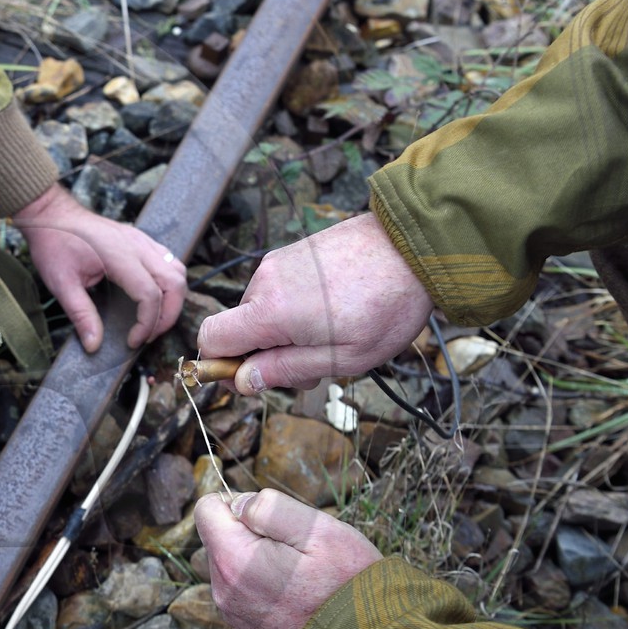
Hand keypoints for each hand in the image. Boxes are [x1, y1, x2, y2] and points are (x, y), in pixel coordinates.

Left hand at [14, 184, 185, 352]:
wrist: (52, 214)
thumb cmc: (54, 244)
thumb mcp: (61, 283)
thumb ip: (80, 314)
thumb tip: (93, 345)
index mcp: (119, 255)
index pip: (150, 294)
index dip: (147, 323)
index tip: (132, 341)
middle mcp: (137, 245)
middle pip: (175, 283)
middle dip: (168, 316)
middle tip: (148, 336)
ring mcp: (142, 240)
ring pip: (177, 272)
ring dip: (173, 300)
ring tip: (153, 321)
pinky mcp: (141, 240)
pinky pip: (169, 262)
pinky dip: (169, 284)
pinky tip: (153, 299)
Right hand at [195, 213, 432, 393]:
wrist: (415, 247)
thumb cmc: (386, 306)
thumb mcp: (342, 357)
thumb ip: (286, 370)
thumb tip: (243, 381)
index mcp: (270, 311)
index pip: (211, 338)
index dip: (222, 364)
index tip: (252, 376)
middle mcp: (265, 282)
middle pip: (239, 329)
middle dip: (266, 353)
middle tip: (315, 364)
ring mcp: (278, 263)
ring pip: (261, 311)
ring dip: (284, 331)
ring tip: (333, 333)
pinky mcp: (294, 253)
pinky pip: (278, 290)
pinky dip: (295, 308)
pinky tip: (334, 309)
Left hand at [196, 489, 382, 628]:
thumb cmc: (346, 582)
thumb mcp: (317, 528)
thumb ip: (268, 507)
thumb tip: (238, 504)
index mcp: (232, 560)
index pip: (206, 509)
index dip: (240, 502)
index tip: (273, 521)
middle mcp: (223, 589)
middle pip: (220, 536)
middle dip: (251, 532)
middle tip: (296, 550)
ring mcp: (232, 611)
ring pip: (233, 562)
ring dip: (258, 558)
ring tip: (300, 573)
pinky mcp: (245, 625)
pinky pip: (243, 588)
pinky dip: (264, 582)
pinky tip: (296, 593)